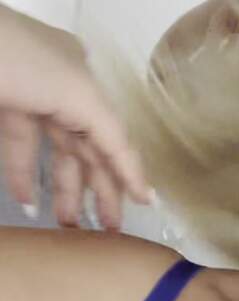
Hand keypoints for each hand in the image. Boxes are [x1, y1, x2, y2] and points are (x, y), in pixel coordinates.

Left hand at [0, 4, 151, 230]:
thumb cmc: (16, 56)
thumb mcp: (75, 93)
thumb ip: (109, 137)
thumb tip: (137, 175)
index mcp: (85, 79)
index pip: (114, 135)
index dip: (131, 170)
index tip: (145, 203)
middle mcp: (62, 87)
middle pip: (88, 147)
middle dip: (99, 189)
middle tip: (109, 227)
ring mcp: (30, 96)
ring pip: (56, 151)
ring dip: (64, 189)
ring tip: (70, 224)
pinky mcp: (3, 104)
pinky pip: (20, 144)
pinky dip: (25, 174)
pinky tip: (29, 202)